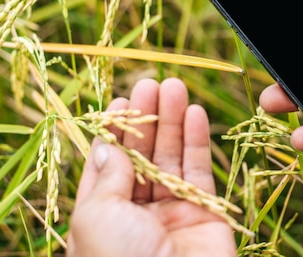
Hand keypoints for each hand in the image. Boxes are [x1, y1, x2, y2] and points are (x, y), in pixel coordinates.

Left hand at [68, 78, 236, 256]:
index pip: (109, 163)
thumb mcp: (97, 218)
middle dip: (147, 119)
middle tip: (153, 84)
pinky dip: (198, 142)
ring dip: (174, 122)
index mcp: (102, 215)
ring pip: (172, 157)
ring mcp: (172, 211)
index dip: (116, 131)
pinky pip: (200, 172)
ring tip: (176, 88)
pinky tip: (195, 115)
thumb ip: (106, 177)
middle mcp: (136, 212)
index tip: (123, 100)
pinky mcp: (204, 213)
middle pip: (142, 155)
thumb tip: (106, 145)